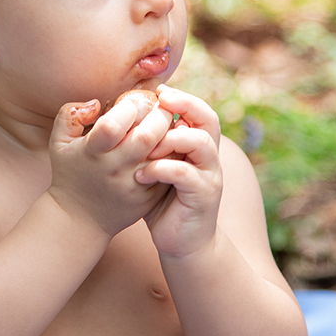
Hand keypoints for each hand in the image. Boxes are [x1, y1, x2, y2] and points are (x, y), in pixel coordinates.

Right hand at [47, 96, 175, 237]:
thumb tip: (97, 103)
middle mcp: (115, 169)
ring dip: (172, 134)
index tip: (130, 104)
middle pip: (147, 137)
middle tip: (162, 107)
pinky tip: (169, 145)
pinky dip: (174, 154)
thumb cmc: (70, 172)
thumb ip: (69, 114)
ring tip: (169, 123)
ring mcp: (134, 185)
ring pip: (165, 155)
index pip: (114, 125)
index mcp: (92, 152)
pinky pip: (170, 171)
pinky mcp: (149, 197)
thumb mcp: (59, 142)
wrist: (79, 218)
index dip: (127, 108)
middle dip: (160, 115)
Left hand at [134, 85, 222, 256]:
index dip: (182, 98)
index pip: (200, 111)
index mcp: (199, 147)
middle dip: (184, 105)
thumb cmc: (164, 202)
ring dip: (169, 140)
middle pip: (208, 119)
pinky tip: (141, 175)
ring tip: (144, 149)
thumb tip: (125, 118)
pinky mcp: (203, 196)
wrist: (182, 243)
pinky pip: (185, 173)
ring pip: (199, 143)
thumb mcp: (157, 167)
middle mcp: (210, 157)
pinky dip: (161, 169)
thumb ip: (151, 145)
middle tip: (159, 102)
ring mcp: (210, 176)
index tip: (158, 92)